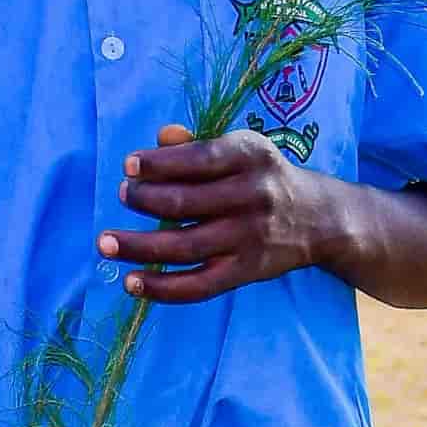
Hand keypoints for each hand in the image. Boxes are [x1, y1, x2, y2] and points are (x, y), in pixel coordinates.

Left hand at [101, 124, 346, 303]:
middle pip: (183, 203)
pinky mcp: (247, 271)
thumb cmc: (266, 178)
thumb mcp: (243, 149)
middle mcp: (252, 195)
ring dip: (138, 246)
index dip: (157, 164)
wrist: (320, 218)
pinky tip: (131, 282)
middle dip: (143, 200)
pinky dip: (161, 287)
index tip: (129, 166)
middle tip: (123, 196)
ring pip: (183, 246)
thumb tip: (160, 139)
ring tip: (106, 243)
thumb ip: (200, 144)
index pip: (197, 159)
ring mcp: (249, 237)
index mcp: (251, 156)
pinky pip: (198, 286)